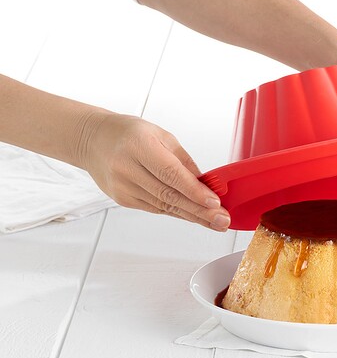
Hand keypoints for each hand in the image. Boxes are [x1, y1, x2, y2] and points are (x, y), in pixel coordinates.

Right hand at [78, 112, 230, 230]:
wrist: (93, 141)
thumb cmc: (129, 134)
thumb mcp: (161, 135)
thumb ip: (183, 160)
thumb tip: (205, 183)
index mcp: (139, 146)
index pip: (170, 174)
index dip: (194, 191)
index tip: (214, 202)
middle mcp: (127, 169)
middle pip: (169, 195)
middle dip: (200, 211)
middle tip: (223, 220)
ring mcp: (122, 187)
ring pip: (164, 206)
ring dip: (193, 216)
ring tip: (216, 223)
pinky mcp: (123, 199)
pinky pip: (156, 208)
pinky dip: (178, 213)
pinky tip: (196, 218)